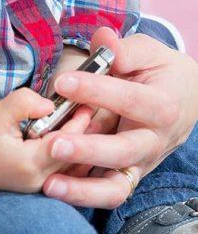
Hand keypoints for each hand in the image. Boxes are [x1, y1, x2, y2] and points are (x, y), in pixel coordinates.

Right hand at [0, 88, 93, 191]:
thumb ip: (25, 103)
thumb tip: (50, 106)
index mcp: (29, 164)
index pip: (64, 142)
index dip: (78, 123)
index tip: (89, 104)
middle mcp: (38, 181)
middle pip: (72, 156)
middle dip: (83, 133)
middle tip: (92, 110)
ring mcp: (38, 187)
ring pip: (69, 165)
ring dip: (78, 144)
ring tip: (86, 122)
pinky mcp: (36, 186)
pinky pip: (62, 171)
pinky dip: (69, 154)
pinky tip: (70, 138)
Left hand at [42, 27, 197, 207]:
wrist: (186, 99)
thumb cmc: (160, 71)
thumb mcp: (148, 52)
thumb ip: (124, 49)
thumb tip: (103, 40)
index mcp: (161, 105)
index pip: (128, 100)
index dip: (95, 91)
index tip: (62, 82)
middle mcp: (153, 140)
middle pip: (123, 152)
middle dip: (88, 150)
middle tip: (53, 145)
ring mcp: (141, 162)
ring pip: (116, 186)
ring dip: (83, 188)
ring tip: (49, 184)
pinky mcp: (128, 174)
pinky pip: (108, 192)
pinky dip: (82, 194)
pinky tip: (53, 187)